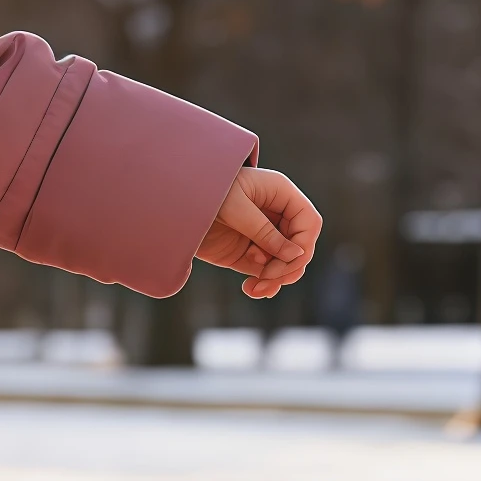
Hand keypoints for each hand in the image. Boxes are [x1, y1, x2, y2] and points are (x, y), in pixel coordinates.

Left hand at [197, 166, 321, 299]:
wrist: (172, 200)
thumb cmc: (204, 191)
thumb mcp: (235, 208)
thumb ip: (264, 231)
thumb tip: (296, 254)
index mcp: (280, 195)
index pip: (308, 222)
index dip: (304, 243)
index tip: (289, 260)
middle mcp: (276, 216)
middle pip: (300, 246)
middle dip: (288, 266)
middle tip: (268, 278)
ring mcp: (263, 236)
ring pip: (285, 263)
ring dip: (275, 279)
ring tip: (255, 288)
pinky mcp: (247, 253)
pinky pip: (265, 272)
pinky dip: (263, 283)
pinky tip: (252, 289)